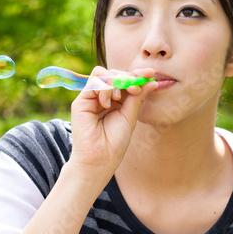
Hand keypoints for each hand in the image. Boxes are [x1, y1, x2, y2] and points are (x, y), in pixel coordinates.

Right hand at [68, 66, 156, 182]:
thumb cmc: (114, 143)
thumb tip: (152, 80)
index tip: (150, 73)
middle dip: (127, 77)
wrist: (99, 160)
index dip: (137, 75)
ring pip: (102, 74)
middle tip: (135, 89)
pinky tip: (109, 104)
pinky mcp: (81, 101)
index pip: (124, 79)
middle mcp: (102, 97)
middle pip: (113, 73)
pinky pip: (94, 82)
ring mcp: (90, 98)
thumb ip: (137, 97)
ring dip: (115, 81)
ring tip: (121, 98)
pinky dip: (105, 89)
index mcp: (115, 101)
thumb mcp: (130, 117)